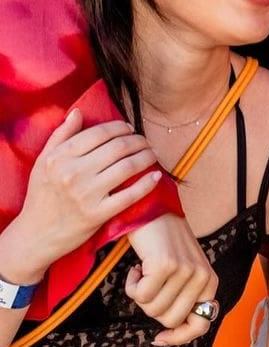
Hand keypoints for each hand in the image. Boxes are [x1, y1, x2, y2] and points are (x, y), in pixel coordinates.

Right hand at [14, 110, 162, 272]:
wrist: (36, 234)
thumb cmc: (41, 195)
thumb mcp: (43, 162)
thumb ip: (61, 135)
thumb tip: (78, 112)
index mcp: (60, 157)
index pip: (100, 133)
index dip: (120, 127)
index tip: (130, 129)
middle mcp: (73, 173)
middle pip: (118, 148)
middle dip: (138, 141)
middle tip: (145, 141)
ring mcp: (87, 194)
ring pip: (127, 167)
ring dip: (146, 157)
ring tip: (152, 154)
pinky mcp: (98, 214)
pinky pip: (130, 196)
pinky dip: (147, 184)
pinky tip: (155, 176)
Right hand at [127, 214, 219, 345]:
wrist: (152, 210)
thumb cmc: (164, 244)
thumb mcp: (183, 272)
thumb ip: (184, 298)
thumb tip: (171, 332)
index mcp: (210, 283)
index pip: (201, 325)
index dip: (178, 337)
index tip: (159, 338)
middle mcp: (203, 278)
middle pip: (170, 320)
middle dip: (152, 308)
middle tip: (148, 285)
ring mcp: (185, 271)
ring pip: (153, 309)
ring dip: (139, 294)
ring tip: (143, 272)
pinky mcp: (165, 265)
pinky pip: (139, 295)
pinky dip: (131, 285)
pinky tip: (136, 267)